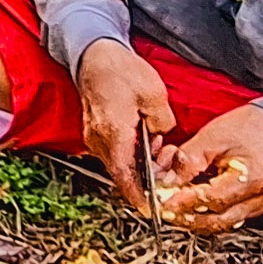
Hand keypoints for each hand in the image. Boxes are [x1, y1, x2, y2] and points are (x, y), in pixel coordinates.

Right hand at [73, 39, 176, 218]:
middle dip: (149, 176)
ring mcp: (94, 137)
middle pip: (124, 175)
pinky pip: (115, 152)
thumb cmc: (120, 70)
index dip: (140, 198)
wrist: (93, 53)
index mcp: (115, 135)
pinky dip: (132, 152)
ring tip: (160, 144)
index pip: (126, 178)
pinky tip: (146, 137)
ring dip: (141, 163)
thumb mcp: (154, 94)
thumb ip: (163, 122)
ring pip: (120, 164)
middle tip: (169, 163)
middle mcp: (100, 141)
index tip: (153, 209)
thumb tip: (164, 136)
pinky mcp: (95, 131)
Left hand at [156, 103, 262, 233]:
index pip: (214, 199)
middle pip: (218, 219)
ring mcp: (262, 205)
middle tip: (165, 210)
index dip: (185, 202)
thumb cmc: (248, 128)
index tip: (164, 202)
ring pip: (223, 223)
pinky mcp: (259, 207)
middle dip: (187, 217)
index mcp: (254, 176)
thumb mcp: (213, 136)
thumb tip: (167, 181)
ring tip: (175, 209)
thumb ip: (188, 160)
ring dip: (196, 219)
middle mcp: (262, 196)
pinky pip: (230, 218)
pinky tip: (193, 207)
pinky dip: (209, 215)